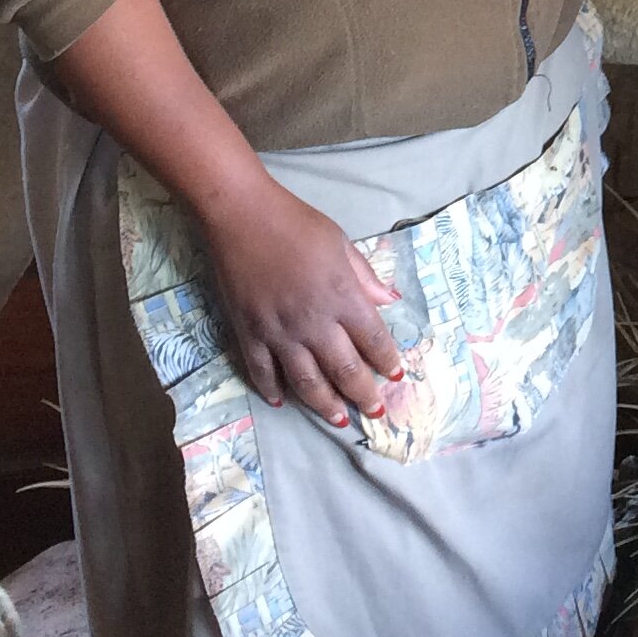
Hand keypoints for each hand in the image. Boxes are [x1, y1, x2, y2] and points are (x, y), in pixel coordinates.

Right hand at [197, 173, 404, 426]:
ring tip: (341, 420)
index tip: (396, 377)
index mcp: (341, 297)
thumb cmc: (296, 224)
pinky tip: (283, 402)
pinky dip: (273, 391)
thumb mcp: (341, 243)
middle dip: (364, 394)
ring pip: (306, 382)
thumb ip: (364, 276)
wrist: (241, 216)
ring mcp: (278, 333)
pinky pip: (262, 373)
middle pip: (344, 370)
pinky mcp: (248, 334)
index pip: (373, 340)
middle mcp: (313, 322)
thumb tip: (390, 300)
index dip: (387, 362)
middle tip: (376, 411)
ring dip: (326, 405)